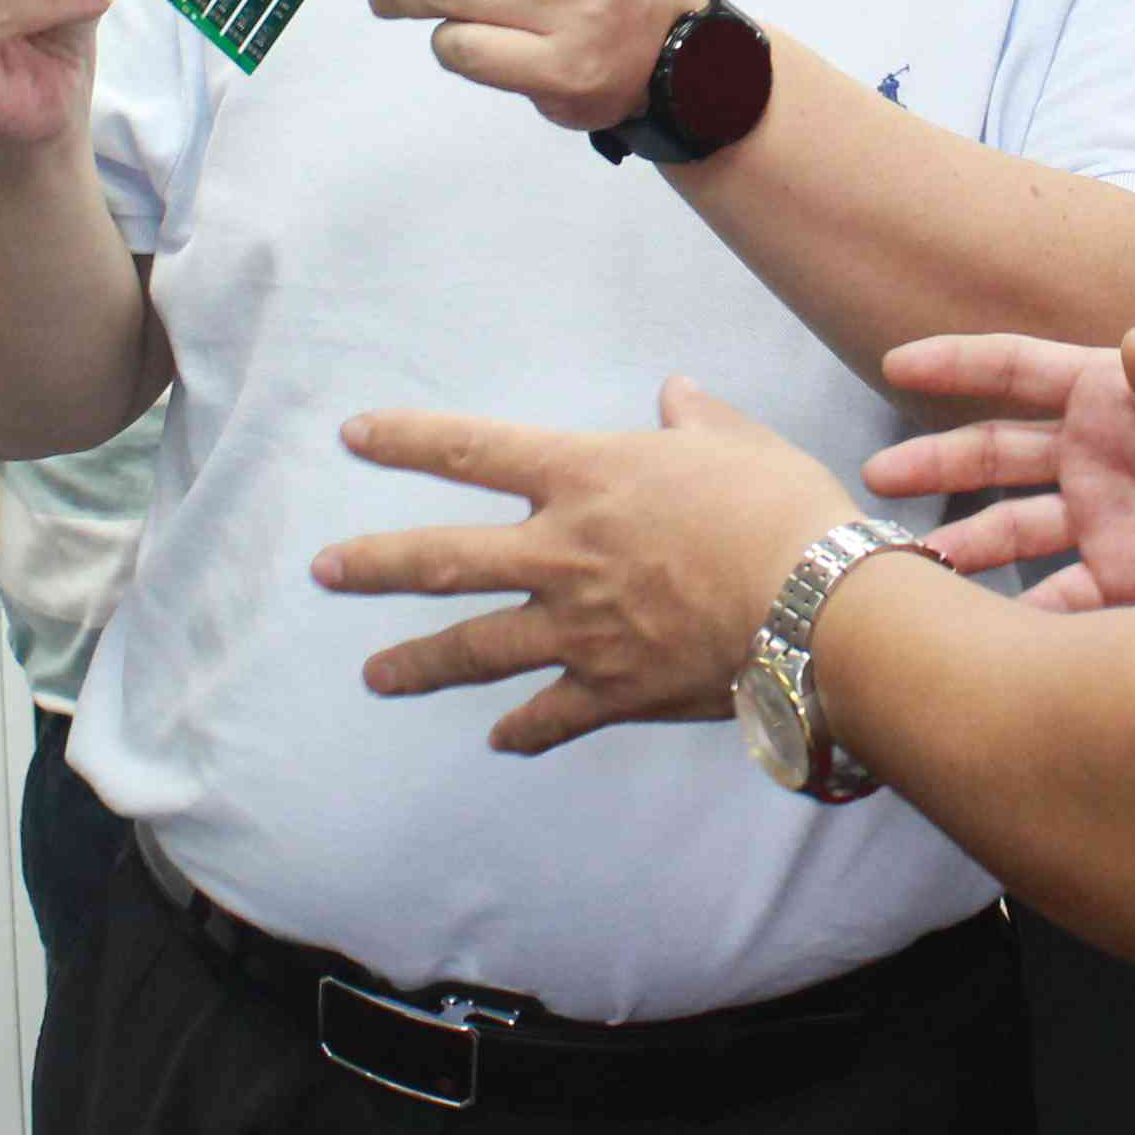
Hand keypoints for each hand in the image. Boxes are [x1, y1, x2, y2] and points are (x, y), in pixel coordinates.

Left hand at [315, 378, 862, 752]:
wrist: (811, 604)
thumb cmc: (780, 509)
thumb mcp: (739, 442)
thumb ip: (695, 418)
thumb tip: (674, 393)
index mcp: (584, 477)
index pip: (472, 451)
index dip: (407, 440)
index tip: (354, 437)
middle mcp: (561, 552)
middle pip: (443, 561)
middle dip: (375, 564)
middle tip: (324, 571)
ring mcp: (578, 628)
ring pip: (474, 648)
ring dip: (418, 663)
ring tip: (375, 675)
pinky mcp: (611, 689)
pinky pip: (550, 716)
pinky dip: (523, 731)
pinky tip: (500, 741)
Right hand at [865, 327, 1134, 610]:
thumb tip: (1131, 345)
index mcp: (1109, 393)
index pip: (1014, 369)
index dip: (953, 363)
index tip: (892, 364)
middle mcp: (1094, 454)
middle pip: (992, 453)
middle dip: (932, 462)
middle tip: (874, 479)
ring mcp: (1103, 518)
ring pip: (1010, 529)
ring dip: (960, 545)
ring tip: (904, 567)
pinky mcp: (1124, 580)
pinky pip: (1057, 600)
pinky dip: (1019, 618)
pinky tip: (980, 639)